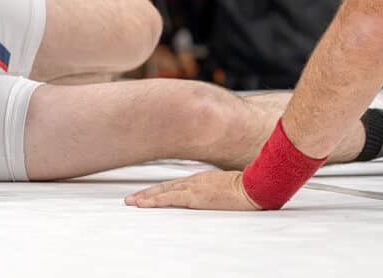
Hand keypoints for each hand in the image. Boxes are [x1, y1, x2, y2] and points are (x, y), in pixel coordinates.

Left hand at [125, 170, 260, 210]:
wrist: (252, 186)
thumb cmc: (245, 187)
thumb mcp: (225, 188)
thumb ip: (214, 191)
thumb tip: (211, 197)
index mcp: (199, 179)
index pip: (173, 185)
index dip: (158, 190)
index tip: (146, 194)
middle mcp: (193, 181)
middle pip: (164, 187)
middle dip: (146, 193)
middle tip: (131, 199)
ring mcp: (193, 187)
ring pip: (163, 192)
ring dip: (146, 197)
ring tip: (132, 202)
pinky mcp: (195, 196)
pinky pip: (170, 198)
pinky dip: (156, 200)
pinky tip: (145, 203)